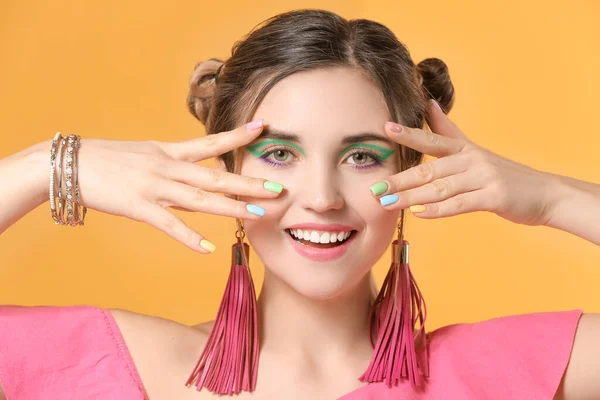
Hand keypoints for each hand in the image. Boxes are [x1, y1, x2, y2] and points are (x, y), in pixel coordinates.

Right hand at [72, 120, 282, 252]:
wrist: (65, 164)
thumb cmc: (105, 160)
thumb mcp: (145, 155)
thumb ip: (172, 167)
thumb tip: (195, 180)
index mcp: (168, 152)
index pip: (210, 143)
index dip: (238, 136)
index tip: (264, 127)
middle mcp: (167, 166)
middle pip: (214, 174)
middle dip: (248, 181)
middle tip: (278, 186)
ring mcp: (153, 187)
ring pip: (199, 198)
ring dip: (231, 207)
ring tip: (258, 214)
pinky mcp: (137, 207)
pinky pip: (168, 225)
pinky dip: (189, 237)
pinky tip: (208, 248)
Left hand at [370, 100, 555, 226]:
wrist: (545, 194)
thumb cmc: (504, 174)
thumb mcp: (475, 150)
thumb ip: (449, 130)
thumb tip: (428, 104)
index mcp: (464, 148)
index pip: (432, 139)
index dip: (409, 133)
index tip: (385, 128)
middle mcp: (472, 159)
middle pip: (429, 168)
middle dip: (399, 179)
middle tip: (375, 188)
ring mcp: (484, 176)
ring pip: (440, 187)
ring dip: (412, 197)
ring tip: (388, 204)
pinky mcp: (494, 196)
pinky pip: (461, 204)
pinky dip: (439, 210)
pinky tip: (421, 214)